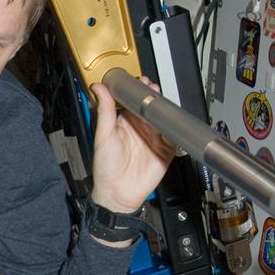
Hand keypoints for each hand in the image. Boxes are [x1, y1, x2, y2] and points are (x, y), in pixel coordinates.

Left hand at [89, 77, 175, 212]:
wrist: (118, 194)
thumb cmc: (106, 168)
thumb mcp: (103, 136)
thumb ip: (104, 111)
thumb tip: (98, 88)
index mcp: (124, 122)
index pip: (133, 100)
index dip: (137, 90)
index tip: (139, 81)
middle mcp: (140, 127)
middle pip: (151, 106)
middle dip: (153, 95)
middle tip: (153, 88)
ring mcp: (154, 137)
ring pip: (164, 117)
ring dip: (165, 108)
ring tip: (162, 101)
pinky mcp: (166, 148)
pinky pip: (174, 134)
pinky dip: (175, 126)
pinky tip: (172, 120)